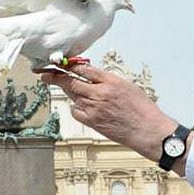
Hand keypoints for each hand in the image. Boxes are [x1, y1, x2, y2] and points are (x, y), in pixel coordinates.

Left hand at [41, 64, 177, 162]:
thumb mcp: (128, 86)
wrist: (147, 130)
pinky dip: (77, 107)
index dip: (70, 66)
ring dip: (68, 91)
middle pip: (71, 82)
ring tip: (67, 88)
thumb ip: (108, 80)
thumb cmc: (142, 109)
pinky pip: (76, 111)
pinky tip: (83, 107)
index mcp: (111, 81)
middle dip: (56, 77)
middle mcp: (100, 93)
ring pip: (72, 96)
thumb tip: (92, 77)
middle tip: (46, 74)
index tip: (62, 64)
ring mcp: (94, 108)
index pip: (84, 69)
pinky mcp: (92, 122)